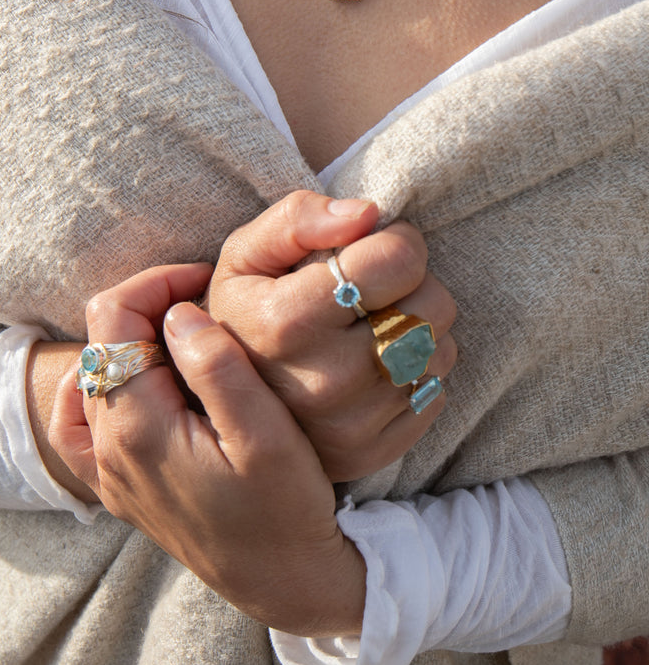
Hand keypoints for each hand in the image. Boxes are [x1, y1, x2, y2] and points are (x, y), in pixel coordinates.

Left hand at [49, 264, 366, 636]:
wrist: (284, 583)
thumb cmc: (285, 509)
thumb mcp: (266, 433)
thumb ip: (217, 366)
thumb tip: (178, 313)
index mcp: (139, 427)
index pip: (112, 318)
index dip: (156, 283)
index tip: (207, 280)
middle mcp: (110, 449)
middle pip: (99, 342)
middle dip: (149, 305)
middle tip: (207, 303)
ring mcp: (109, 472)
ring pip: (92, 376)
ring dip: (132, 342)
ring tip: (184, 337)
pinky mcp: (120, 488)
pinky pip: (79, 428)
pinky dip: (96, 390)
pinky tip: (132, 383)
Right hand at [207, 190, 456, 480]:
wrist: (224, 406)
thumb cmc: (243, 312)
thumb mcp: (245, 254)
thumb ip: (298, 218)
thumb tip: (368, 214)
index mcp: (288, 322)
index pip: (398, 260)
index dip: (396, 240)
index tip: (371, 247)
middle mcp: (325, 380)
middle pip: (432, 303)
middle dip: (411, 282)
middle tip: (374, 288)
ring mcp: (353, 424)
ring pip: (440, 346)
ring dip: (417, 326)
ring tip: (373, 325)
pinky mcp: (376, 450)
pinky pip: (437, 389)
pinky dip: (417, 369)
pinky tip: (375, 364)